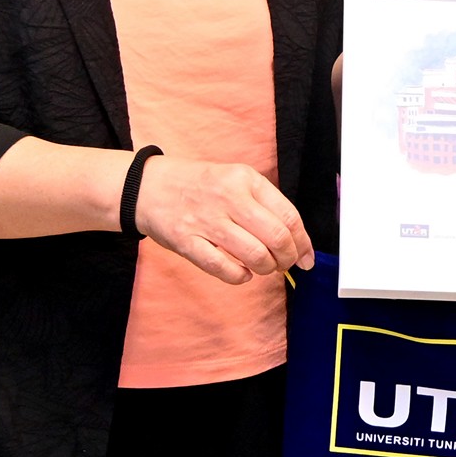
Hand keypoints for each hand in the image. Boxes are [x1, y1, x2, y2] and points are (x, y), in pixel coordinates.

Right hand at [130, 157, 313, 284]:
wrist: (149, 186)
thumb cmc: (198, 186)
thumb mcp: (234, 179)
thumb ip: (264, 204)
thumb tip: (297, 241)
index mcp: (246, 179)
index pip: (288, 216)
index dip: (303, 242)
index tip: (306, 257)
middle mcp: (229, 197)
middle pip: (276, 237)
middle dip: (287, 258)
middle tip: (284, 264)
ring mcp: (206, 220)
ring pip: (254, 255)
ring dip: (266, 269)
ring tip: (262, 267)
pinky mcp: (187, 241)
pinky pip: (224, 268)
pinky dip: (240, 277)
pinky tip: (242, 273)